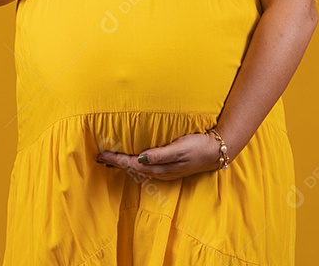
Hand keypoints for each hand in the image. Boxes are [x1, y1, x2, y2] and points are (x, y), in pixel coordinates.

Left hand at [97, 132, 222, 179]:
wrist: (218, 152)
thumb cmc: (199, 147)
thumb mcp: (179, 149)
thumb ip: (160, 155)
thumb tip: (140, 158)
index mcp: (161, 168)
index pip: (132, 164)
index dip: (116, 159)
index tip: (102, 154)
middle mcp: (161, 172)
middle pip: (133, 168)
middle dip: (116, 163)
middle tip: (100, 157)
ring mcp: (166, 171)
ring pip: (139, 168)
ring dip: (124, 163)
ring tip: (112, 159)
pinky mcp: (170, 167)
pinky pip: (147, 167)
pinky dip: (135, 163)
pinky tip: (134, 159)